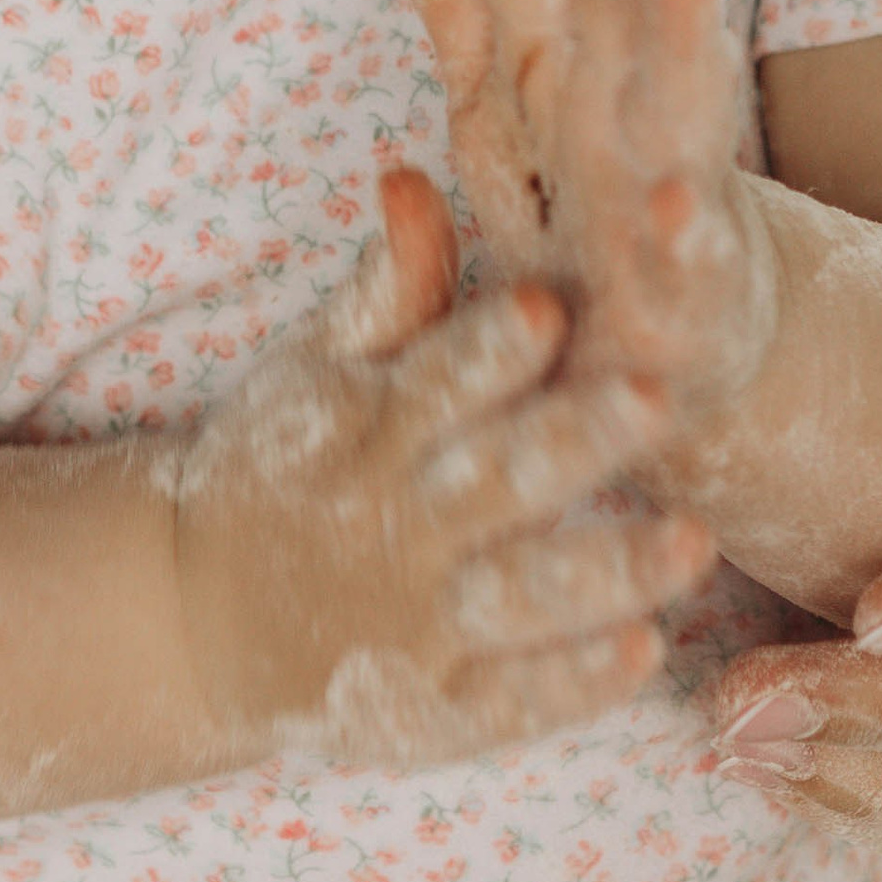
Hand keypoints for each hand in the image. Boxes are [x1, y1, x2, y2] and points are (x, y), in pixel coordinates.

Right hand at [172, 164, 710, 767]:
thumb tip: (412, 176)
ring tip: (693, 544)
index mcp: (373, 426)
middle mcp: (399, 521)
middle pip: (496, 480)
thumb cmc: (280, 462)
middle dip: (573, 443)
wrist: (188, 614)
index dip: (488, 348)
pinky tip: (645, 653)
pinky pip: (507, 699)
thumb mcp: (318, 367)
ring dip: (604, 573)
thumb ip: (386, 284)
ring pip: (519, 595)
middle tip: (658, 401)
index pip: (438, 379)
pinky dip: (570, 683)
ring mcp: (417, 620)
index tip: (548, 309)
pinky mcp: (433, 705)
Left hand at [401, 0, 774, 429]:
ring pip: (681, 105)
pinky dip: (683, 234)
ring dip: (690, 37)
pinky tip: (672, 203)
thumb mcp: (503, 100)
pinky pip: (685, 263)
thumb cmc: (582, 201)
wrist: (690, 345)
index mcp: (566, 57)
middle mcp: (627, 109)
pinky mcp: (689, 297)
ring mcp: (667, 194)